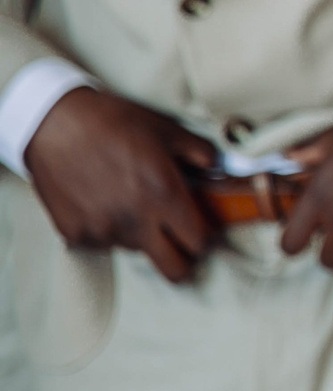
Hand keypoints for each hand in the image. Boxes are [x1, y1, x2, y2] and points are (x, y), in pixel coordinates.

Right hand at [23, 87, 216, 282]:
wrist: (53, 123)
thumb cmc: (112, 122)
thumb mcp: (167, 129)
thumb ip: (201, 152)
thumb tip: (220, 168)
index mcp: (164, 194)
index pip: (199, 242)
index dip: (205, 237)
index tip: (202, 229)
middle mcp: (136, 220)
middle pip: (174, 269)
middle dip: (182, 257)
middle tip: (178, 237)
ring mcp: (103, 230)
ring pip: (137, 251)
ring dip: (141, 234)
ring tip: (130, 201)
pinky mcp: (74, 234)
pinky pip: (103, 243)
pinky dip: (108, 229)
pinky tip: (102, 201)